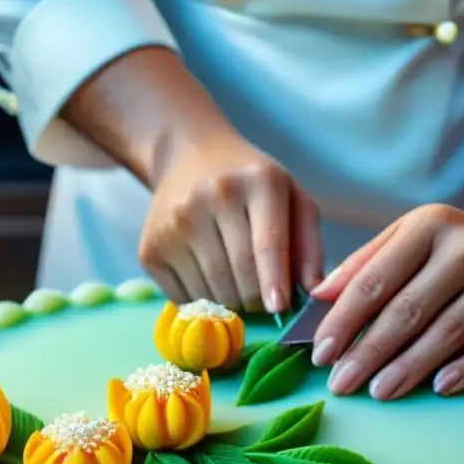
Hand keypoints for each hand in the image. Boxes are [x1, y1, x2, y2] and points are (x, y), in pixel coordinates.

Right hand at [139, 131, 322, 313]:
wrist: (188, 156)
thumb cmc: (251, 184)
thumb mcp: (291, 197)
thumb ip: (308, 243)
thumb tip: (313, 291)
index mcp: (258, 181)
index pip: (267, 242)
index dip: (273, 280)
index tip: (278, 308)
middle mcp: (212, 196)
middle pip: (239, 273)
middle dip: (255, 299)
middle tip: (261, 302)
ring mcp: (175, 222)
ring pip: (210, 290)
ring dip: (229, 304)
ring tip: (235, 287)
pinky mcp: (150, 247)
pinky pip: (181, 296)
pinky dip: (200, 302)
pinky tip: (207, 281)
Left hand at [309, 201, 463, 398]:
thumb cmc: (461, 247)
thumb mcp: (413, 236)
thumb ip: (366, 263)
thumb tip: (319, 296)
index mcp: (431, 226)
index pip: (377, 278)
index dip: (345, 319)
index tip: (321, 352)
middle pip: (409, 309)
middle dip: (369, 351)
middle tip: (341, 383)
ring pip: (448, 332)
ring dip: (409, 367)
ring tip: (379, 392)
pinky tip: (438, 387)